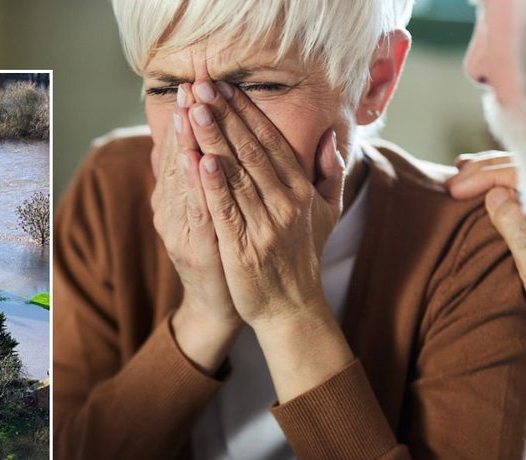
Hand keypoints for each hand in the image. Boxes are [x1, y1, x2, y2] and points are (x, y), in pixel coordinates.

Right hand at [151, 93, 240, 332]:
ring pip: (182, 180)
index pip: (185, 151)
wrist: (220, 307)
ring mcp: (182, 229)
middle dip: (185, 121)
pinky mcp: (194, 248)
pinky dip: (196, 185)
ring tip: (188, 111)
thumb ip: (195, 183)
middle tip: (189, 87)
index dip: (187, 119)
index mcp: (181, 200)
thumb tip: (183, 149)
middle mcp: (175, 211)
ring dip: (185, 144)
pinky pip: (196, 211)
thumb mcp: (207, 217)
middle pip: (180, 159)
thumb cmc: (221, 257)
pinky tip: (198, 160)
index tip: (194, 86)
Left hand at [181, 79, 343, 331]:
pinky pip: (227, 211)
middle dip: (226, 115)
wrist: (292, 308)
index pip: (271, 141)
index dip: (247, 112)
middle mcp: (285, 203)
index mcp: (300, 189)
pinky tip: (200, 161)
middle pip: (251, 150)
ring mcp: (265, 225)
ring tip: (196, 111)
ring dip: (214, 140)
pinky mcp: (243, 249)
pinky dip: (214, 185)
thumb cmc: (304, 258)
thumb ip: (329, 173)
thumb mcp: (327, 212)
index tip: (225, 85)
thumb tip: (330, 137)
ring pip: (236, 174)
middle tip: (203, 85)